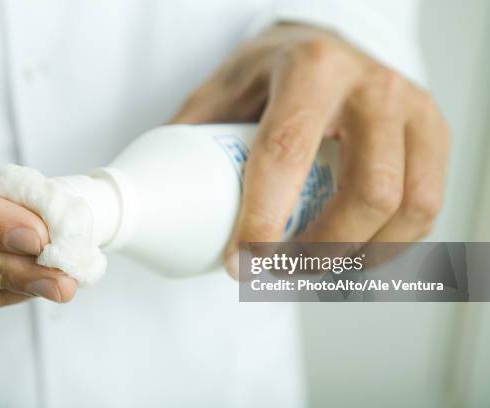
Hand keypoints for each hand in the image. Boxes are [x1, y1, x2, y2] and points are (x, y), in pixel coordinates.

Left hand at [172, 24, 449, 277]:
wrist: (331, 44)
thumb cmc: (274, 71)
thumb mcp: (226, 87)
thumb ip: (195, 136)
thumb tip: (163, 201)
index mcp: (310, 70)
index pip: (288, 153)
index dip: (264, 220)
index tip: (240, 264)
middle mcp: (372, 87)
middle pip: (366, 190)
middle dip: (321, 251)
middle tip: (279, 272)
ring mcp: (413, 110)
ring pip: (408, 207)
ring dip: (358, 257)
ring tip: (312, 269)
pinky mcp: (433, 134)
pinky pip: (426, 208)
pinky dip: (389, 247)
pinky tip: (351, 254)